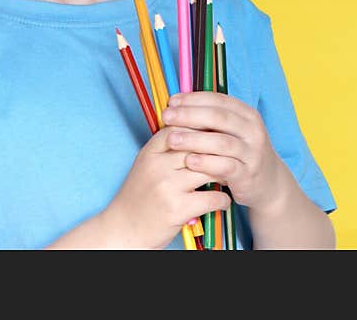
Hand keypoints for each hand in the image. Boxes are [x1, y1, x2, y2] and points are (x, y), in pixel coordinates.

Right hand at [100, 126, 231, 248]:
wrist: (124, 229)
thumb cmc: (139, 197)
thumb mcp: (146, 166)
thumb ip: (166, 149)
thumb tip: (198, 132)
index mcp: (149, 152)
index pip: (180, 128)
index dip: (201, 127)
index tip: (217, 133)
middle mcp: (157, 166)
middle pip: (198, 146)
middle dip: (219, 149)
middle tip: (232, 154)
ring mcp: (167, 187)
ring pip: (209, 169)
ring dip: (225, 173)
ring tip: (229, 177)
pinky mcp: (177, 209)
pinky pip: (212, 198)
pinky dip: (223, 200)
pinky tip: (222, 201)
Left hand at [161, 92, 290, 214]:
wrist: (268, 182)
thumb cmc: (239, 152)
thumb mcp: (230, 131)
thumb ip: (208, 119)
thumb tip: (174, 105)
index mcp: (246, 114)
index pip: (218, 100)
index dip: (193, 99)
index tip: (171, 102)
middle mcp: (252, 130)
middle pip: (219, 117)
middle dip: (189, 115)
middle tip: (166, 117)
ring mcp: (252, 152)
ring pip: (222, 142)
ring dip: (194, 139)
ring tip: (172, 139)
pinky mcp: (248, 174)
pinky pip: (227, 166)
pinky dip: (207, 163)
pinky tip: (189, 161)